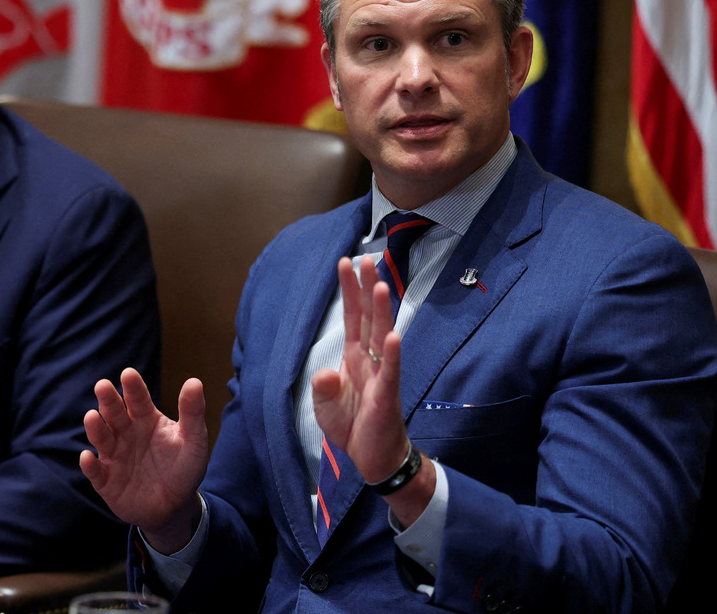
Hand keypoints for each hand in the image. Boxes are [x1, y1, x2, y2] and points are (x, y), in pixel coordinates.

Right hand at [80, 368, 208, 553]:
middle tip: (102, 386)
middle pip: (114, 414)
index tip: (128, 374)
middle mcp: (126, 433)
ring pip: (101, 439)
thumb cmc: (183, 468)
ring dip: (95, 428)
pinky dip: (90, 465)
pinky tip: (87, 457)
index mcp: (146, 419)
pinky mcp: (107, 481)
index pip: (138, 399)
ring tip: (92, 417)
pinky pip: (96, 472)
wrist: (175, 507)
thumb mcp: (194, 440)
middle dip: (108, 401)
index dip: (133, 387)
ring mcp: (114, 457)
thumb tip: (194, 381)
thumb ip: (192, 413)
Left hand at [311, 257, 432, 524]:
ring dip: (381, 311)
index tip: (346, 263)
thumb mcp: (326, 405)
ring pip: (382, 336)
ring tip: (380, 284)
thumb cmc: (351, 426)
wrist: (371, 457)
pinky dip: (391, 354)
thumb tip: (324, 374)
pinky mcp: (387, 396)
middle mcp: (370, 360)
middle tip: (366, 258)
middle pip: (369, 317)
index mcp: (354, 357)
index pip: (352, 317)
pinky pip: (390, 372)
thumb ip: (324, 387)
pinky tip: (392, 335)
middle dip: (367, 288)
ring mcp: (381, 376)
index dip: (349, 291)